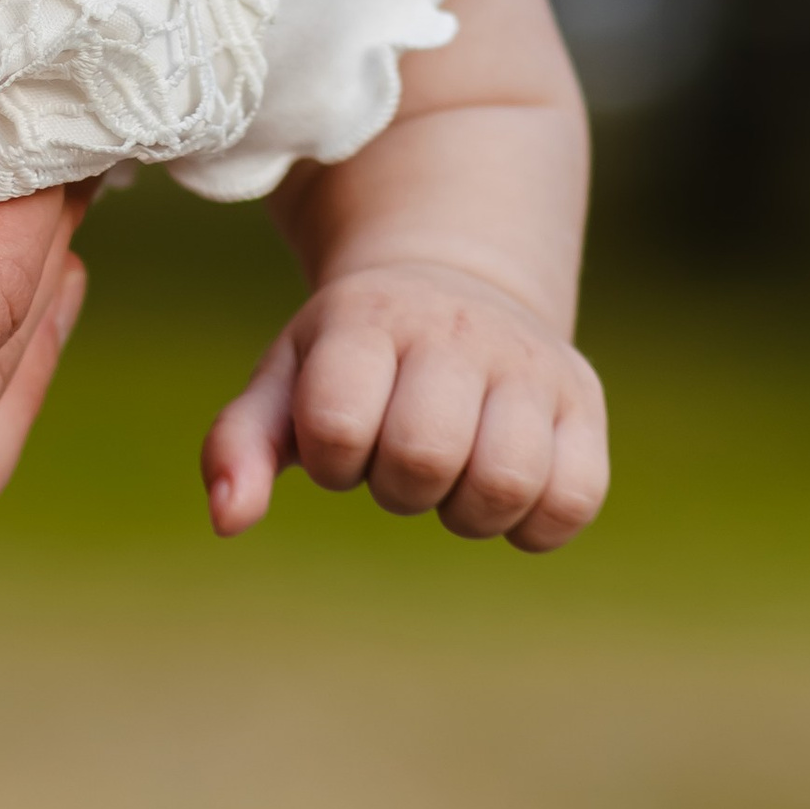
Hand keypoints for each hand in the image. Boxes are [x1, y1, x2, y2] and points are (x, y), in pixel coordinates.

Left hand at [201, 261, 608, 552]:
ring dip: (466, 511)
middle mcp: (456, 330)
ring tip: (452, 476)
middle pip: (424, 454)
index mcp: (368, 318)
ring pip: (507, 480)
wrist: (455, 286)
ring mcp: (529, 363)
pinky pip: (575, 499)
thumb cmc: (352, 357)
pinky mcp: (583, 402)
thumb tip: (226, 520)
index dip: (330, 458)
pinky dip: (532, 522)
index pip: (337, 419)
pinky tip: (502, 492)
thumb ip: (240, 444)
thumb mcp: (285, 379)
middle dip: (397, 487)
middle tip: (396, 462)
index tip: (338, 439)